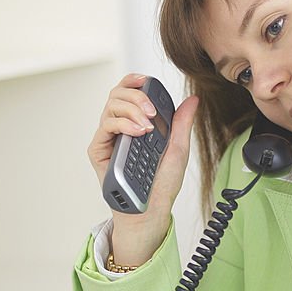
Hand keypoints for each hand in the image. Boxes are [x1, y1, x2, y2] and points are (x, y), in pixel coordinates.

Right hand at [87, 73, 198, 265]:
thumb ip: (182, 123)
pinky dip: (123, 124)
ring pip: (110, 105)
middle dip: (136, 95)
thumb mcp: (178, 149)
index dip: (136, 81)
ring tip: (148, 125)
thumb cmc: (162, 184)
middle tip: (152, 111)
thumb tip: (192, 100)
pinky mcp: (99, 150)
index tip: (147, 81)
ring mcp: (109, 138)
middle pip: (118, 94)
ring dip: (131, 109)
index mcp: (137, 123)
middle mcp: (121, 127)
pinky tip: (138, 132)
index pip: (130, 92)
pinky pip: (105, 126)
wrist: (152, 209)